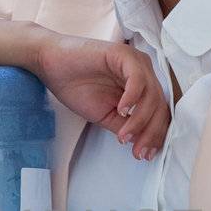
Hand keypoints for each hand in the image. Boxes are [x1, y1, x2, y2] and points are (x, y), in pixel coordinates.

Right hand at [32, 32, 169, 159]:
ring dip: (140, 120)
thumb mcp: (105, 115)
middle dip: (151, 133)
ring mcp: (135, 62)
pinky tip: (121, 110)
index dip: (155, 135)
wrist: (50, 65)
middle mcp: (144, 73)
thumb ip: (125, 126)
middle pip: (159, 106)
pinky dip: (132, 98)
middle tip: (138, 152)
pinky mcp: (123, 54)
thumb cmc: (76, 86)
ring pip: (151, 95)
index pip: (158, 112)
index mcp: (142, 87)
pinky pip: (137, 79)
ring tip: (124, 136)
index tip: (145, 155)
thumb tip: (141, 145)